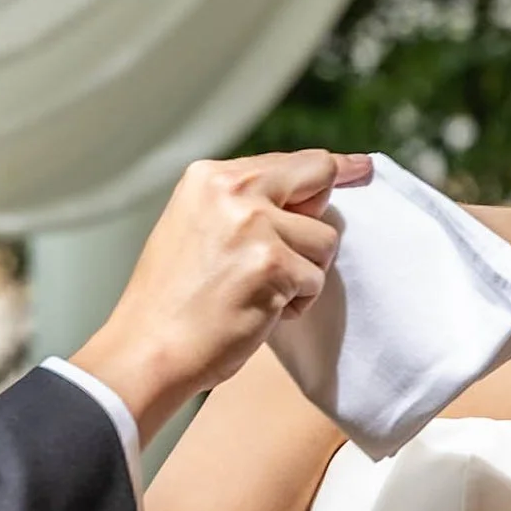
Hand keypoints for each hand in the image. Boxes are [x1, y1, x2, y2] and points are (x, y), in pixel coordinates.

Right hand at [72, 150, 374, 437]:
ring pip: (324, 239)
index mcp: (209, 177)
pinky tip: (260, 312)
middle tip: (306, 247)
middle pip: (318, 178)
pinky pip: (315, 279)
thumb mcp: (196, 228)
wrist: (149, 348)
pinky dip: (296, 304)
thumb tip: (307, 200)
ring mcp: (253, 224)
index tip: (361, 167)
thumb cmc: (173, 301)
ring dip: (303, 274)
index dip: (328, 171)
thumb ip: (244, 206)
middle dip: (319, 217)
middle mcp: (232, 189)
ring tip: (257, 293)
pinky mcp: (272, 264)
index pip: (289, 161)